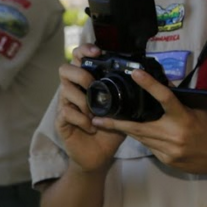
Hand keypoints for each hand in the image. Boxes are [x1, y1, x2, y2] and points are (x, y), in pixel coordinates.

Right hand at [54, 43, 124, 171]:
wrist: (99, 155)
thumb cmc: (111, 129)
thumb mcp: (123, 109)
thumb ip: (127, 94)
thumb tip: (145, 79)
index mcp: (87, 83)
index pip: (79, 59)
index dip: (84, 50)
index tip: (97, 52)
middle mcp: (73, 90)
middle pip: (64, 69)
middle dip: (81, 74)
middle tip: (93, 85)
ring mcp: (65, 105)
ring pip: (64, 90)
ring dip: (83, 100)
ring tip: (95, 112)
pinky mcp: (61, 121)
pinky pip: (66, 113)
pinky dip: (81, 119)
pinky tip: (92, 126)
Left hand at [91, 68, 206, 175]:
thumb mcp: (199, 110)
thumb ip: (179, 100)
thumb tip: (162, 83)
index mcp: (185, 118)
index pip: (165, 98)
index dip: (150, 85)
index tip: (136, 73)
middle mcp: (175, 135)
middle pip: (139, 126)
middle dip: (116, 123)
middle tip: (96, 118)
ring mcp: (169, 150)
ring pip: (141, 138)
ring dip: (127, 131)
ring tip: (108, 125)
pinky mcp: (167, 160)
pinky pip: (150, 148)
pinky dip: (145, 140)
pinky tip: (142, 136)